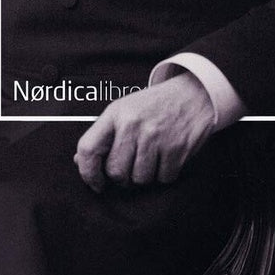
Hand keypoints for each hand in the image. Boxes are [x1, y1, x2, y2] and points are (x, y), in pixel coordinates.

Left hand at [73, 73, 215, 192]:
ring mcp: (156, 137)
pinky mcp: (176, 148)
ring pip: (140, 179)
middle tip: (131, 167)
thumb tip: (80, 160)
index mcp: (116, 114)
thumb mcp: (125, 109)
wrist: (194, 92)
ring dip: (144, 175)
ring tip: (150, 158)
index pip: (88, 148)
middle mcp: (133, 125)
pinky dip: (164, 173)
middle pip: (116, 171)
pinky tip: (166, 157)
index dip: (88, 172)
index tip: (95, 182)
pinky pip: (162, 178)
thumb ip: (103, 134)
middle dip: (122, 177)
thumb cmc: (156, 103)